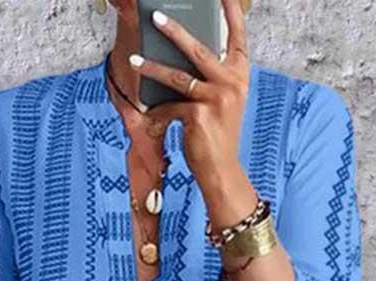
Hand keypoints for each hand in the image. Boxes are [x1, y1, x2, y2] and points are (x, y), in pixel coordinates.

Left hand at [130, 0, 250, 194]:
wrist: (221, 169)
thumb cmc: (218, 134)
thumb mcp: (223, 101)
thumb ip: (212, 78)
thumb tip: (183, 54)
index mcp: (240, 75)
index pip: (237, 37)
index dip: (230, 13)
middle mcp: (231, 83)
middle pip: (198, 49)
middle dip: (175, 30)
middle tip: (156, 16)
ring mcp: (216, 98)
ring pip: (177, 76)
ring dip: (152, 67)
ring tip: (134, 60)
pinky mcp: (198, 115)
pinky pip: (170, 106)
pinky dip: (159, 113)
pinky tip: (149, 117)